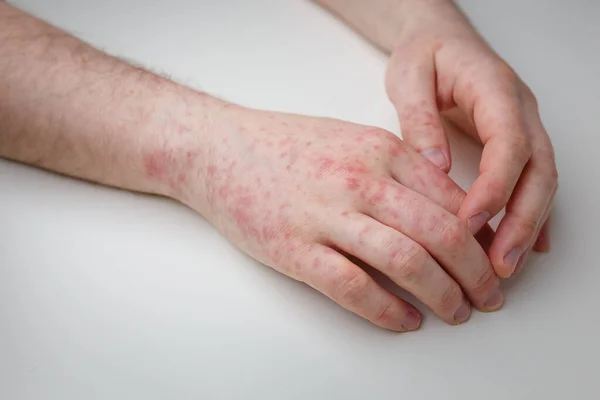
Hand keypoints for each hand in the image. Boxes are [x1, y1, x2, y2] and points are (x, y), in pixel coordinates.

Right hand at [182, 105, 502, 330]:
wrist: (220, 148)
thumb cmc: (286, 145)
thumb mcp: (352, 140)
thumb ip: (398, 170)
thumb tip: (444, 211)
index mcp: (380, 151)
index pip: (454, 199)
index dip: (483, 237)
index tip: (492, 260)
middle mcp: (359, 180)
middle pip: (441, 233)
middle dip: (476, 273)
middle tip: (489, 296)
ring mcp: (325, 215)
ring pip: (406, 261)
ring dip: (442, 295)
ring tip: (456, 313)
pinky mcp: (295, 249)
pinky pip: (354, 287)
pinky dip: (387, 310)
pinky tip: (405, 320)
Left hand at [385, 0, 557, 277]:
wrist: (438, 39)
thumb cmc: (423, 55)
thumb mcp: (408, 77)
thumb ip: (420, 117)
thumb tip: (436, 165)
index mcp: (495, 90)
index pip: (507, 143)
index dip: (495, 187)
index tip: (470, 223)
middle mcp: (520, 111)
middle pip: (537, 170)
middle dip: (521, 221)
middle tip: (499, 264)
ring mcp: (524, 127)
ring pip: (541, 182)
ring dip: (526, 227)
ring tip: (505, 267)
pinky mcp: (516, 142)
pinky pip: (533, 182)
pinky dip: (531, 216)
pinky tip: (524, 246)